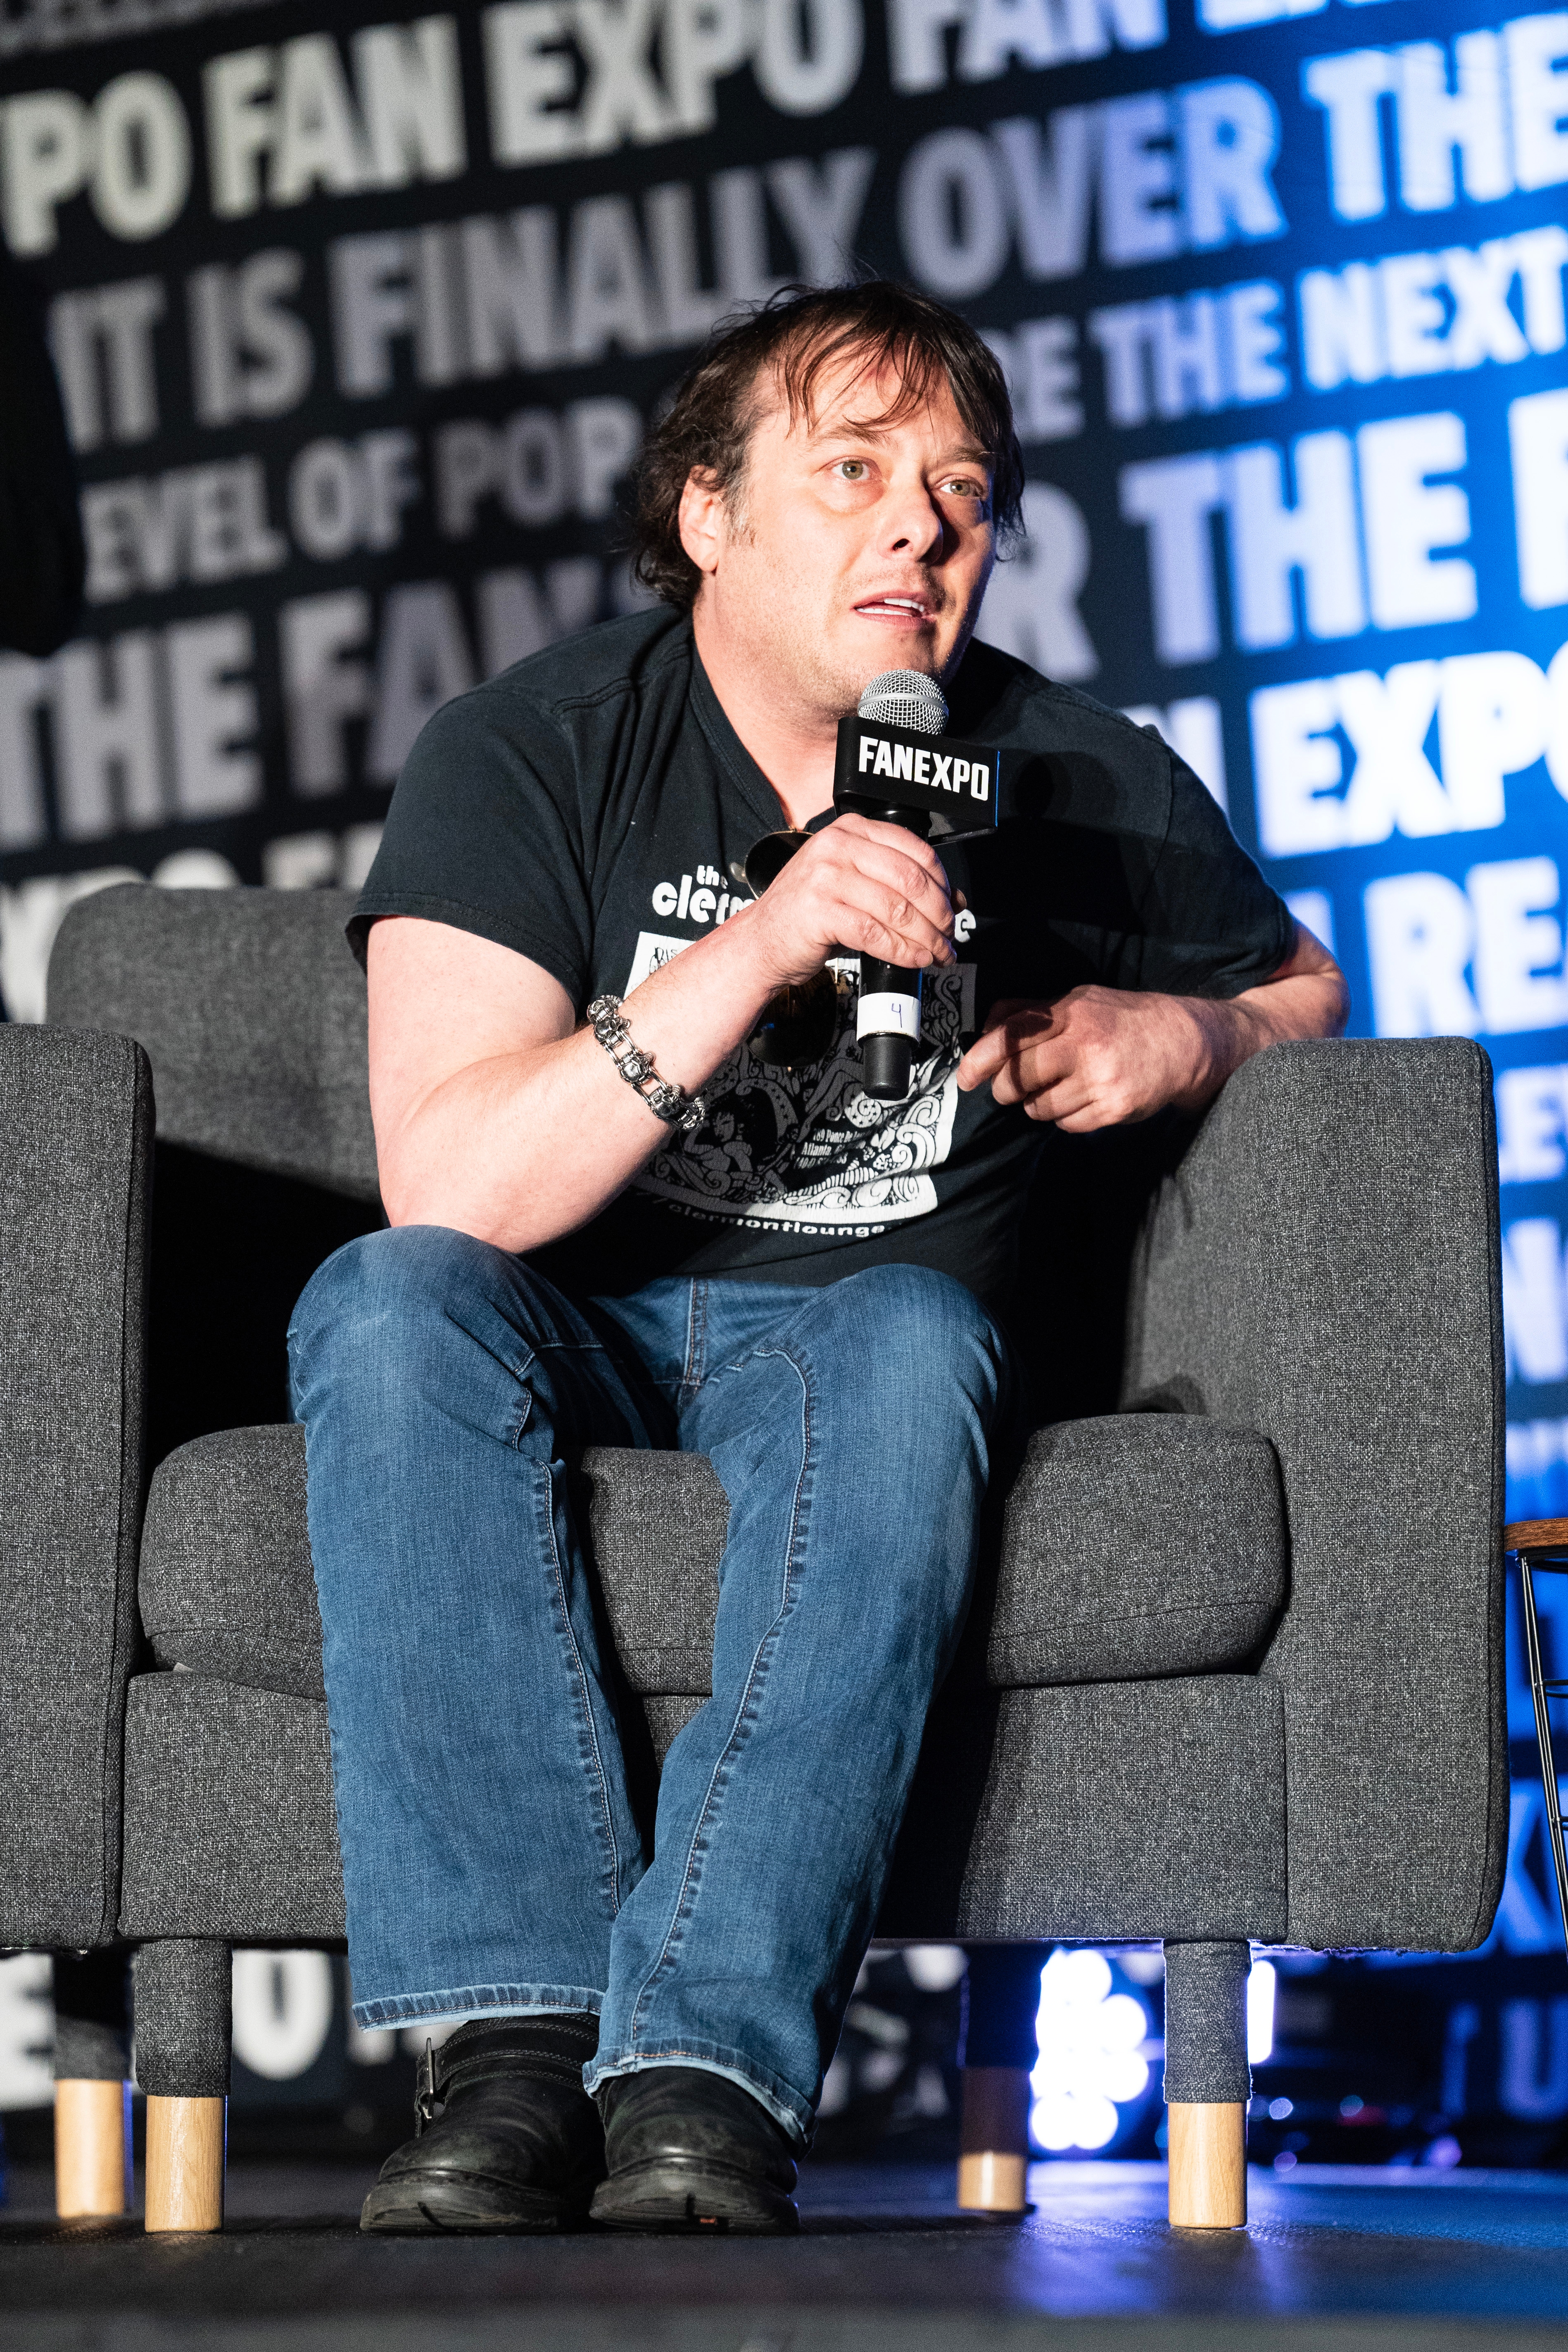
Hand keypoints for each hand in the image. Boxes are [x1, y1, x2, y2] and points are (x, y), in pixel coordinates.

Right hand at [737, 812, 956, 992]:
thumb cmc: (809, 913)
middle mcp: (838, 846)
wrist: (761, 941)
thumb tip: (952, 900)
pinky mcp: (820, 911)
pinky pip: (875, 933)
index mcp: (851, 830)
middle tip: (949, 935)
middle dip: (938, 913)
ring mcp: (826, 877)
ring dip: (926, 937)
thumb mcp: (853, 884)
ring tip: (937, 953)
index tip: (952, 907)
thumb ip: (896, 884)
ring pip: (897, 908)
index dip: (942, 882)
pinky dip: (902, 950)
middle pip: (910, 879)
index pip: (915, 849)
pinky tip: (915, 959)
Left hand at [955, 987, 1211, 1130]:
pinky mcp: (1114, 1108)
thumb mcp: (1080, 1001)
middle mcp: (1084, 1044)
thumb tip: (986, 1026)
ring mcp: (1100, 1079)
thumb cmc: (1122, 1020)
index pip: (1011, 1035)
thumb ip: (1033, 1011)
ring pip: (1038, 1108)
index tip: (965, 1077)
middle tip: (1013, 1087)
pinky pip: (1066, 1125)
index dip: (981, 1058)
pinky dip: (1065, 1117)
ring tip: (1059, 1088)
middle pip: (1017, 1078)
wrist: (1184, 1042)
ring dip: (1038, 1104)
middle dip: (1006, 1089)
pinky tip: (1081, 1100)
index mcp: (1071, 1013)